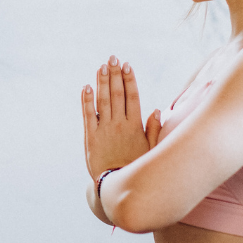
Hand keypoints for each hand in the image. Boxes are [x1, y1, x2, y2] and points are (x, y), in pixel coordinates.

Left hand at [82, 56, 160, 179]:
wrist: (115, 185)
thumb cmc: (135, 166)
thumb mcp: (150, 149)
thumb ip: (153, 129)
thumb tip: (155, 110)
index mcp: (134, 126)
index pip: (132, 97)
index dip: (129, 80)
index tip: (127, 65)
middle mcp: (119, 125)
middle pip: (117, 94)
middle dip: (114, 75)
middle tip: (112, 58)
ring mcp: (104, 130)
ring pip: (103, 101)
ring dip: (102, 82)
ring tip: (101, 67)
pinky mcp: (90, 137)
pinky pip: (88, 115)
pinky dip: (86, 101)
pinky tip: (86, 87)